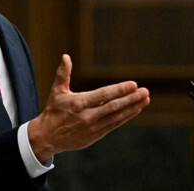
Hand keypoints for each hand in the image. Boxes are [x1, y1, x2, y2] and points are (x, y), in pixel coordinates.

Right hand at [27, 54, 150, 161]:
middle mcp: (87, 116)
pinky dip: (126, 117)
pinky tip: (136, 109)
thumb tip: (65, 56)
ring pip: (117, 116)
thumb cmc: (53, 111)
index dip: (119, 90)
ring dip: (132, 108)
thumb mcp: (56, 91)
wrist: (48, 137)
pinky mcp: (96, 135)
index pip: (103, 95)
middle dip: (131, 99)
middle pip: (113, 106)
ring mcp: (93, 127)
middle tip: (145, 91)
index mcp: (78, 103)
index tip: (133, 84)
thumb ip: (63, 74)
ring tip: (145, 99)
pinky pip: (114, 124)